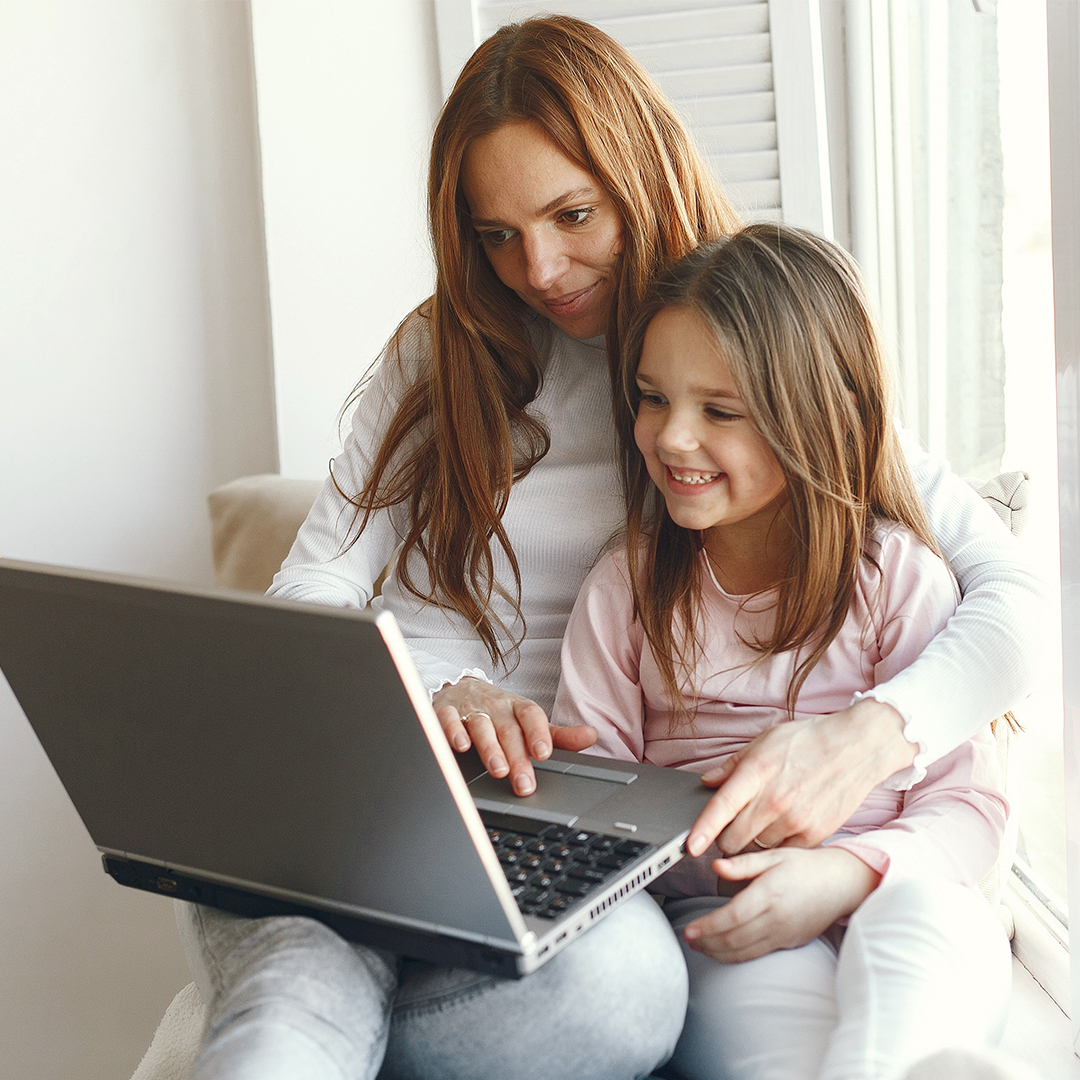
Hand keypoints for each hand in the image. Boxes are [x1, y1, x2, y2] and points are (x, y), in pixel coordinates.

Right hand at [433, 677, 596, 795]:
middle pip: (508, 729)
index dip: (538, 733)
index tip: (544, 753)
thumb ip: (559, 735)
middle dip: (516, 756)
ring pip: (480, 726)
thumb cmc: (500, 712)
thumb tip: (591, 736)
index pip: (531, 716)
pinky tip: (460, 746)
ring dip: (489, 747)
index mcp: (518, 707)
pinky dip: (452, 731)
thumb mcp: (530, 722)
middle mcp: (496, 707)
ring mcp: (470, 708)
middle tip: (524, 782)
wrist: (460, 688)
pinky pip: (448, 719)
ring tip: (498, 769)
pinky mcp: (445, 711)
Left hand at [682, 847, 880, 962]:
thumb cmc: (806, 866)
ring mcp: (783, 934)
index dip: (708, 927)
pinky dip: (736, 956)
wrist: (841, 884)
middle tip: (688, 939)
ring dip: (718, 953)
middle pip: (735, 938)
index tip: (690, 930)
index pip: (732, 916)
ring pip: (744, 951)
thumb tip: (716, 865)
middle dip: (707, 943)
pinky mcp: (789, 942)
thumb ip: (743, 863)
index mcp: (770, 893)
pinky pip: (758, 954)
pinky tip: (724, 951)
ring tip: (700, 947)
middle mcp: (776, 918)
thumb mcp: (774, 856)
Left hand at [686, 698, 916, 856]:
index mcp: (757, 772)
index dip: (702, 830)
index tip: (690, 846)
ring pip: (756, 848)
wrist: (858, 747)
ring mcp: (796, 820)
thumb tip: (709, 782)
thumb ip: (734, 765)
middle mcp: (774, 800)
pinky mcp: (815, 834)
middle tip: (731, 826)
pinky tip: (783, 825)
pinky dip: (777, 843)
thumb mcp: (765, 741)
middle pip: (733, 838)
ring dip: (752, 840)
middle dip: (725, 837)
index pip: (721, 808)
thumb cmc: (810, 740)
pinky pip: (782, 851)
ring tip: (764, 819)